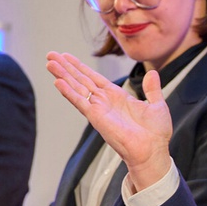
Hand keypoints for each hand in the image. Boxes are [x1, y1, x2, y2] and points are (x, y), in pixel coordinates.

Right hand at [47, 52, 172, 189]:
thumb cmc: (156, 133)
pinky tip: (58, 82)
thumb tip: (153, 73)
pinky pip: (80, 102)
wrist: (154, 150)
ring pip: (77, 88)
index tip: (67, 56)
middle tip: (50, 55)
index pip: (94, 78)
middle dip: (66, 67)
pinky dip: (69, 92)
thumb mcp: (157, 105)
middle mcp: (105, 102)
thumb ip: (152, 89)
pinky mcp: (97, 118)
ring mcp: (99, 109)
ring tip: (49, 63)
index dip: (80, 67)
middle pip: (81, 80)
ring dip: (63, 75)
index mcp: (117, 97)